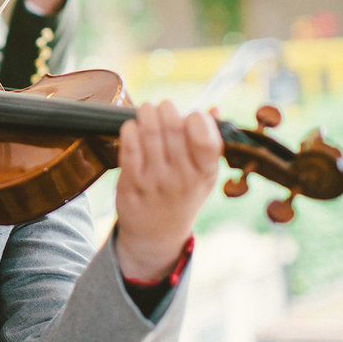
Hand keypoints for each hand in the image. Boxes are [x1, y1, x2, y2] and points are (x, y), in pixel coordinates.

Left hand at [113, 101, 221, 283]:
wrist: (155, 234)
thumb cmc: (182, 196)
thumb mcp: (204, 175)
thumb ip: (210, 143)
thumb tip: (213, 109)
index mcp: (204, 173)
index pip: (206, 141)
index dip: (198, 119)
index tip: (192, 115)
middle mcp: (181, 178)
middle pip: (174, 129)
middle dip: (167, 109)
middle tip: (164, 107)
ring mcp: (154, 180)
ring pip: (149, 132)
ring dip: (146, 113)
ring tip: (147, 110)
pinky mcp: (130, 181)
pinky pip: (128, 146)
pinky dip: (130, 129)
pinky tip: (133, 127)